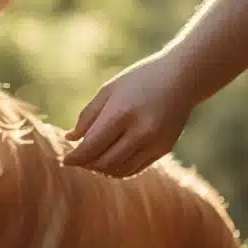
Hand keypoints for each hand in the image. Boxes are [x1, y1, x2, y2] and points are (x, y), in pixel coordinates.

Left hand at [62, 53, 196, 177]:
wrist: (182, 77)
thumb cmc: (139, 80)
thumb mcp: (109, 91)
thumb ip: (88, 116)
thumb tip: (70, 139)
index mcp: (122, 113)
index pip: (92, 147)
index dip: (75, 157)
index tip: (65, 160)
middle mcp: (140, 131)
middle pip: (104, 162)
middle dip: (87, 164)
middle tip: (78, 160)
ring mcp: (155, 143)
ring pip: (120, 170)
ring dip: (102, 169)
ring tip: (92, 160)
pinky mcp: (164, 149)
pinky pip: (135, 168)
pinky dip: (119, 169)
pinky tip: (110, 161)